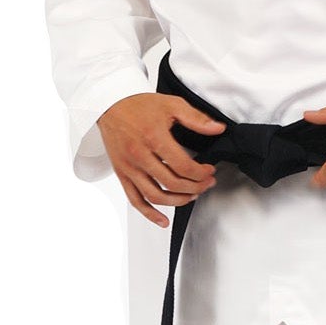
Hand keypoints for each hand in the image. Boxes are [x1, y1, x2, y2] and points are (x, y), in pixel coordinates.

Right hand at [98, 93, 224, 227]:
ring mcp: (129, 167)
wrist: (108, 105)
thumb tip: (218, 128)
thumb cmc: (138, 105)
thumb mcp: (171, 104)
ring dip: (178, 201)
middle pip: (172, 183)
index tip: (209, 171)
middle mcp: (140, 155)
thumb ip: (196, 119)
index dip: (201, 173)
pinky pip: (135, 199)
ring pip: (155, 196)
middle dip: (195, 187)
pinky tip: (162, 220)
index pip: (183, 166)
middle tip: (206, 184)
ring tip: (191, 196)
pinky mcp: (122, 174)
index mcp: (153, 137)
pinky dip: (149, 213)